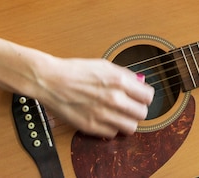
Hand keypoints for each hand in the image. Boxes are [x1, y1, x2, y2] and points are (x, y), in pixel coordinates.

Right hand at [33, 57, 153, 137]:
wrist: (51, 81)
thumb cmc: (76, 70)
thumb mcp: (105, 65)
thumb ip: (125, 75)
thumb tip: (140, 82)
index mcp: (119, 81)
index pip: (147, 96)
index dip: (145, 96)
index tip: (141, 96)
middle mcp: (114, 99)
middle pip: (142, 114)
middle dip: (138, 109)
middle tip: (132, 106)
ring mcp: (103, 114)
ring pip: (130, 127)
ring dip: (128, 121)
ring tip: (120, 114)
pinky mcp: (91, 126)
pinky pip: (112, 133)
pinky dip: (112, 128)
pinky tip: (107, 119)